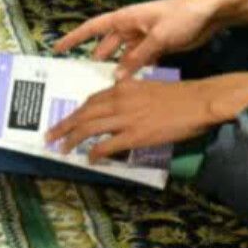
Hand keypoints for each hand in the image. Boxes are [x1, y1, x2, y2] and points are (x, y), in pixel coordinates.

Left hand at [44, 76, 222, 160]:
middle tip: (51, 135)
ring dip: (71, 139)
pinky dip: (94, 153)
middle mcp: (118, 101)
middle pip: (83, 114)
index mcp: (122, 88)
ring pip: (88, 128)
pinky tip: (89, 159)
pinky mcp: (134, 135)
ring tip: (62, 148)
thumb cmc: (178, 95)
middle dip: (64, 125)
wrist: (196, 102)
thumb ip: (131, 97)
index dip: (76, 112)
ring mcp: (125, 118)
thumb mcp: (148, 88)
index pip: (91, 101)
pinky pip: (106, 145)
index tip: (67, 120)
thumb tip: (120, 111)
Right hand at [54, 0, 222, 77]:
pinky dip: (133, 71)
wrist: (209, 14)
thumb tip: (114, 76)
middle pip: (107, 45)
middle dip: (96, 59)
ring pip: (123, 55)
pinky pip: (138, 60)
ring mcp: (143, 37)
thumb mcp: (157, 38)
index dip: (74, 38)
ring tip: (105, 86)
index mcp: (126, 19)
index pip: (93, 27)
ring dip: (116, 68)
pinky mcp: (156, 46)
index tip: (57, 48)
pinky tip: (130, 86)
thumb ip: (136, 58)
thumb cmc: (181, 18)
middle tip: (84, 79)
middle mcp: (130, 27)